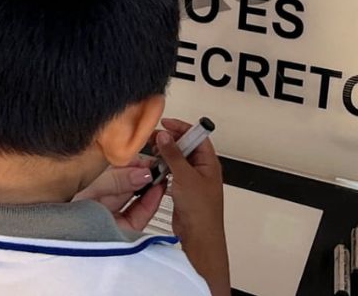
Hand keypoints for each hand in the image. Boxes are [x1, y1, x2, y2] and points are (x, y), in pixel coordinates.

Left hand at [73, 160, 163, 232]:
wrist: (61, 235)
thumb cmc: (64, 208)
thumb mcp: (88, 186)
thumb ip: (116, 180)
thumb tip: (142, 172)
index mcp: (79, 185)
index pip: (108, 170)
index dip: (127, 163)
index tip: (143, 157)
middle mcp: (92, 201)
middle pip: (121, 185)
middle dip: (140, 174)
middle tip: (156, 165)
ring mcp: (106, 218)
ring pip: (131, 200)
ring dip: (148, 188)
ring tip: (159, 176)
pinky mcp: (119, 234)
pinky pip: (136, 218)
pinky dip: (149, 205)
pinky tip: (156, 191)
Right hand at [157, 118, 228, 295]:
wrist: (199, 236)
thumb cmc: (198, 207)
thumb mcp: (185, 177)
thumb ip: (173, 154)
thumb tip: (164, 134)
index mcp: (209, 162)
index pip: (197, 136)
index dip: (181, 127)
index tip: (163, 124)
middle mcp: (202, 168)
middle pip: (186, 146)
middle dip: (169, 140)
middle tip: (151, 139)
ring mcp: (192, 179)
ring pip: (177, 159)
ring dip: (164, 154)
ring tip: (150, 152)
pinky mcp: (183, 189)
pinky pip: (172, 171)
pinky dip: (162, 167)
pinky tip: (152, 167)